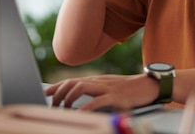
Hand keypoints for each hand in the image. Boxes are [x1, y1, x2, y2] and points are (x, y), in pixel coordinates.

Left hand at [44, 73, 159, 111]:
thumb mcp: (110, 88)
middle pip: (72, 82)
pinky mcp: (116, 96)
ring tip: (63, 109)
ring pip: (81, 87)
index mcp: (96, 81)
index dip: (56, 86)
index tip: (44, 93)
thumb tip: (81, 98)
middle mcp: (98, 82)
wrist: (150, 84)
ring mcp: (107, 88)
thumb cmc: (130, 89)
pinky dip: (86, 107)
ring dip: (69, 98)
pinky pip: (97, 100)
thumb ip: (96, 91)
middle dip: (58, 93)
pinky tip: (79, 114)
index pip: (71, 80)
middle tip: (52, 106)